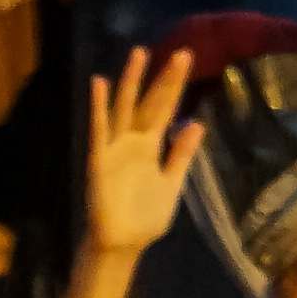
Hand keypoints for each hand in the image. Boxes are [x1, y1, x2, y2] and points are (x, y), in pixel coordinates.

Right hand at [74, 47, 206, 267]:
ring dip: (130, 81)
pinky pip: (99, 129)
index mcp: (152, 146)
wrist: (123, 244)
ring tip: (139, 54)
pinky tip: (99, 84)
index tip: (187, 60)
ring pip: (124, 107)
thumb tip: (198, 124)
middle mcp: (134, 140)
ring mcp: (116, 147)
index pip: (166, 109)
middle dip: (164, 79)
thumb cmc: (145, 217)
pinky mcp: (99, 159)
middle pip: (150, 102)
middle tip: (182, 53)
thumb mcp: (172, 185)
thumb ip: (181, 155)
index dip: (176, 86)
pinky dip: (99, 107)